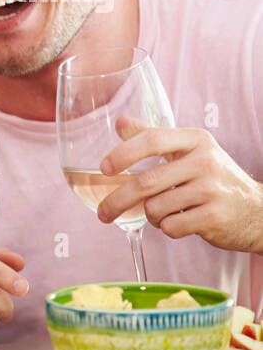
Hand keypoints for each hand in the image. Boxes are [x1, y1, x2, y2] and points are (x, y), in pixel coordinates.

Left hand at [98, 117, 262, 253]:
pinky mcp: (215, 217)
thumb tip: (120, 122)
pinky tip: (181, 221)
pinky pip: (170, 226)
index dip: (123, 154)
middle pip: (146, 181)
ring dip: (150, 216)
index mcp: (196, 140)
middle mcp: (205, 161)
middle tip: (102, 213)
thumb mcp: (189, 151)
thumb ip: (154, 137)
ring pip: (155, 208)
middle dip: (117, 201)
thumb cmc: (213, 179)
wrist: (257, 211)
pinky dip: (167, 228)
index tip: (104, 169)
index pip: (152, 139)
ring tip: (164, 212)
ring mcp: (212, 189)